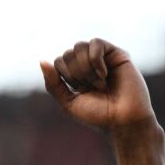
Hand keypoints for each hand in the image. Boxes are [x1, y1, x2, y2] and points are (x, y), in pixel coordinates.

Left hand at [40, 39, 155, 130]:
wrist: (123, 121)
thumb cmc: (97, 115)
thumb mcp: (67, 102)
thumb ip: (53, 83)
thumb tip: (41, 61)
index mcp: (76, 76)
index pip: (58, 61)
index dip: (64, 75)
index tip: (79, 91)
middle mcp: (89, 65)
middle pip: (67, 54)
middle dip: (74, 73)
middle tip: (89, 88)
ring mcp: (103, 58)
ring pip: (79, 46)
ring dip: (84, 68)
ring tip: (98, 83)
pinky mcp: (117, 54)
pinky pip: (96, 43)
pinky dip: (95, 60)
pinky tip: (104, 74)